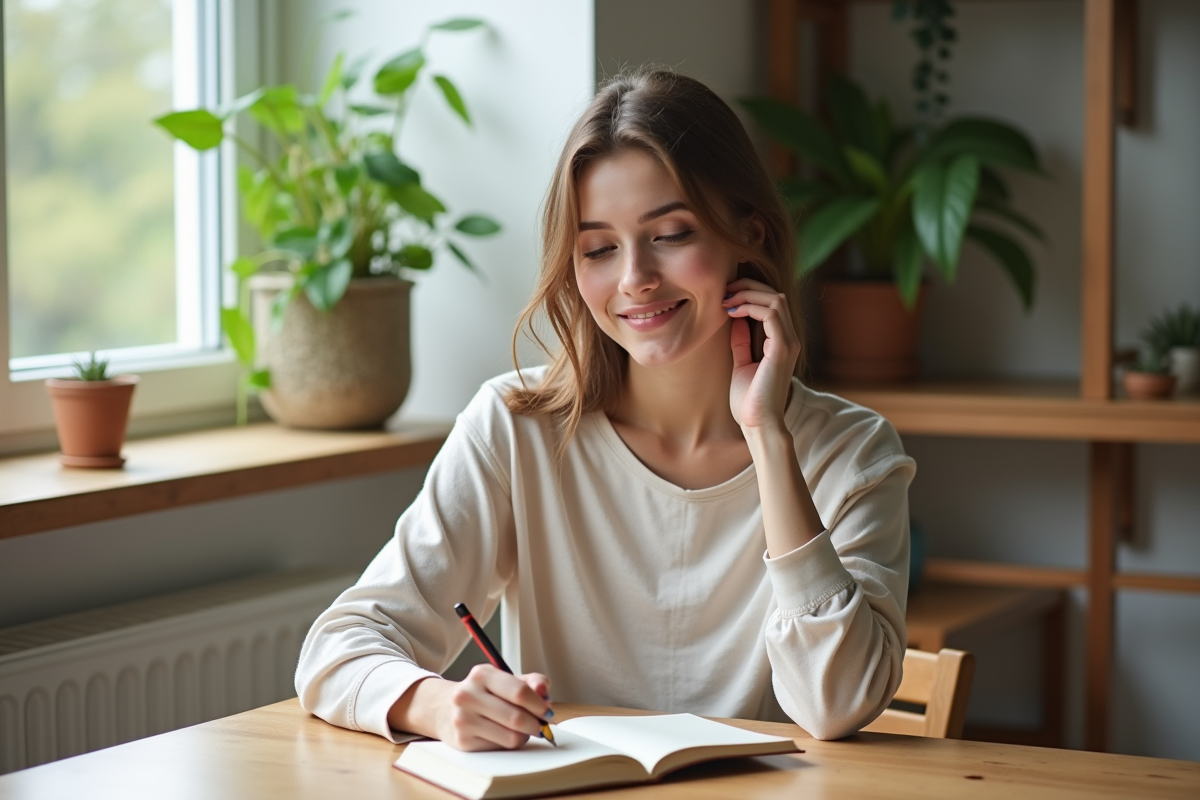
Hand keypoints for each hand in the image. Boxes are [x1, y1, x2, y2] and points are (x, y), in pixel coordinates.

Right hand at [390, 667, 552, 750]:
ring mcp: (463, 720)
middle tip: (540, 724)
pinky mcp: (463, 741)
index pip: (519, 691)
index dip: (539, 704)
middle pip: (517, 718)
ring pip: (511, 737)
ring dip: (524, 735)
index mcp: (482, 674)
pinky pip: (500, 748)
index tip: (547, 711)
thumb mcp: (503, 679)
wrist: (443, 708)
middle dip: (535, 724)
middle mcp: (468, 695)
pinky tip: (504, 734)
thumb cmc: (481, 693)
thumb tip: (544, 691)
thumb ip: (530, 682)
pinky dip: (509, 743)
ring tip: (521, 729)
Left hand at [723, 278, 800, 430]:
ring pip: (775, 299)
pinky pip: (771, 314)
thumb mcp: (741, 364)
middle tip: (724, 291)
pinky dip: (751, 306)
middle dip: (748, 287)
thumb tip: (734, 319)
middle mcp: (790, 339)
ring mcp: (789, 343)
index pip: (773, 303)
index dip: (750, 293)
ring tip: (726, 300)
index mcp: (782, 342)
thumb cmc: (749, 401)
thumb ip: (741, 342)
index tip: (725, 297)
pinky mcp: (782, 349)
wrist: (758, 424)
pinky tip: (732, 312)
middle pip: (775, 295)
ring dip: (748, 294)